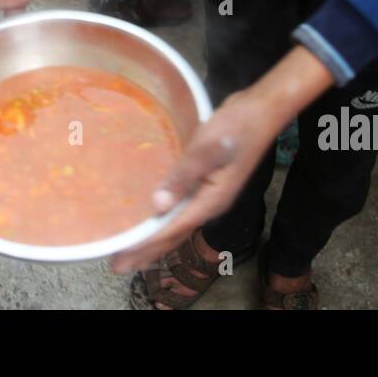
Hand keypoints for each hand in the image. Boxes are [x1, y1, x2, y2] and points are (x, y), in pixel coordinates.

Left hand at [110, 46, 334, 272]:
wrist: (260, 111)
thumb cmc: (234, 127)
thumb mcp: (206, 150)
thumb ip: (183, 176)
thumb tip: (158, 205)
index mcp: (210, 201)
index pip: (172, 231)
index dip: (145, 246)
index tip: (121, 260)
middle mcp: (210, 204)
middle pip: (175, 235)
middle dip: (147, 251)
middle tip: (117, 265)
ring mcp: (210, 194)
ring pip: (178, 224)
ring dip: (154, 239)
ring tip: (131, 250)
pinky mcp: (208, 183)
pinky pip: (182, 210)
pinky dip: (165, 220)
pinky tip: (154, 217)